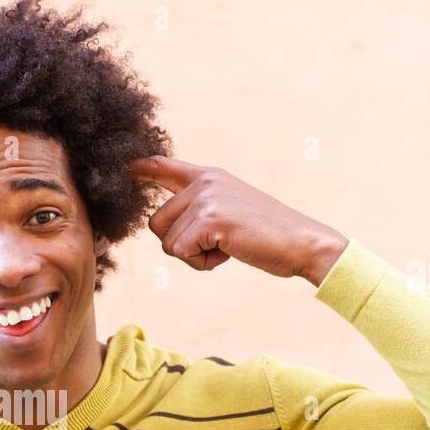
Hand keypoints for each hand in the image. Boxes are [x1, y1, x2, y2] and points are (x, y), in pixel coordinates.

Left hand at [127, 155, 347, 286]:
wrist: (302, 243)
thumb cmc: (267, 236)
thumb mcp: (230, 212)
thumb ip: (200, 210)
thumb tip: (164, 224)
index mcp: (209, 177)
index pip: (164, 166)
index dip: (143, 169)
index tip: (126, 168)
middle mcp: (204, 182)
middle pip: (155, 224)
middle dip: (180, 245)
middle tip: (217, 244)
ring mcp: (206, 198)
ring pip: (168, 243)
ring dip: (194, 257)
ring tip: (227, 246)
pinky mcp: (210, 218)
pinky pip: (181, 253)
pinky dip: (202, 264)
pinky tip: (229, 253)